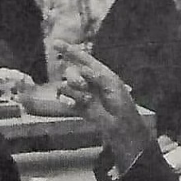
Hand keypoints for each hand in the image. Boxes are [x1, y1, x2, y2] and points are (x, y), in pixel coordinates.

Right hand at [57, 46, 153, 171]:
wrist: (126, 136)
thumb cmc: (123, 113)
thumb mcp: (112, 92)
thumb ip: (97, 80)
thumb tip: (81, 71)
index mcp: (104, 76)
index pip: (84, 59)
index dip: (70, 51)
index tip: (55, 44)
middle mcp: (93, 83)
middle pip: (73, 72)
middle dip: (74, 78)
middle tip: (84, 87)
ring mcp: (86, 95)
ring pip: (68, 86)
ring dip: (71, 91)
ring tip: (82, 100)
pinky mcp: (81, 108)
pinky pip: (67, 100)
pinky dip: (68, 101)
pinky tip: (71, 105)